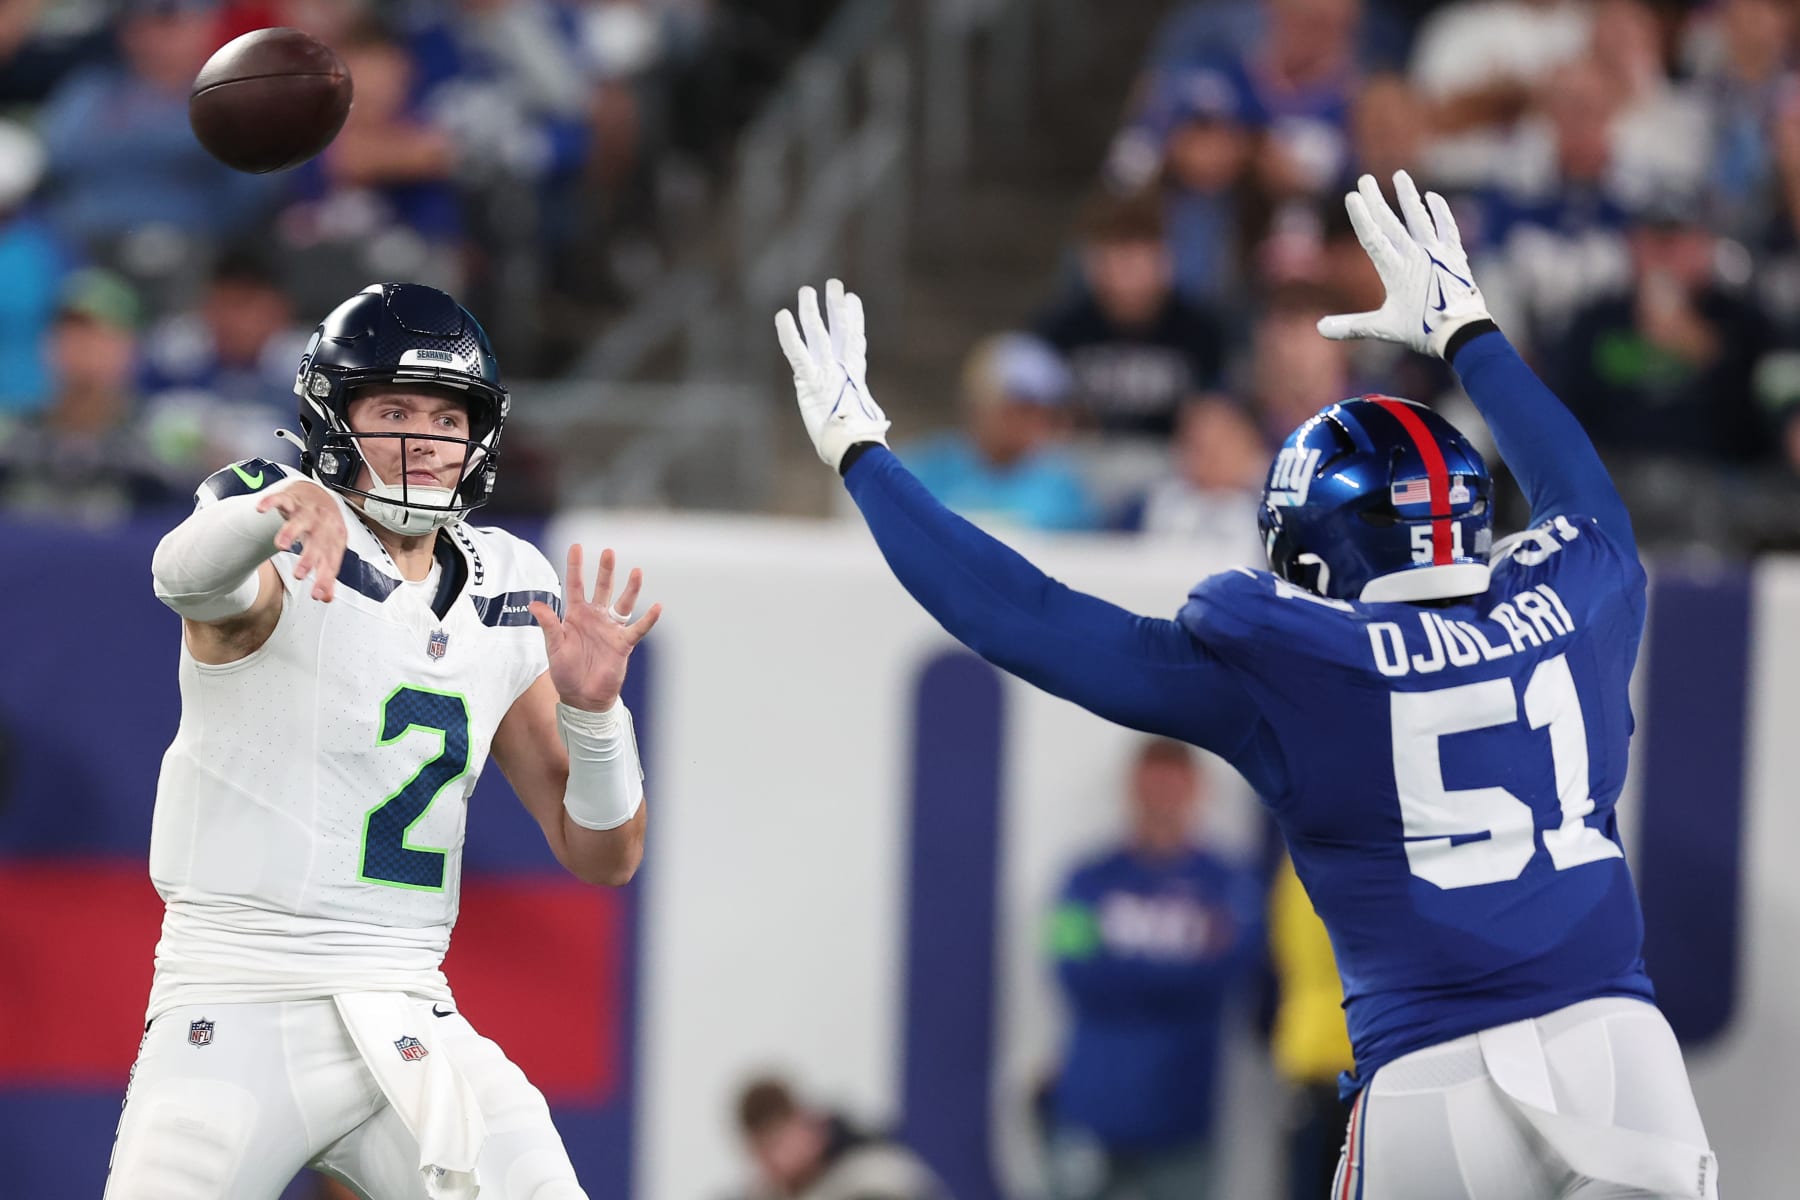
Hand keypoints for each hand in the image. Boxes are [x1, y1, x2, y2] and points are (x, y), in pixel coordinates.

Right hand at [258, 480, 346, 601]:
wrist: (321, 496)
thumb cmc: (325, 527)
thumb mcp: (330, 550)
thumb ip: (327, 574)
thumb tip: (326, 597)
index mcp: (333, 539)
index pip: (331, 560)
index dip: (325, 578)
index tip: (317, 594)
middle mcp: (322, 525)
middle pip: (317, 541)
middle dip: (309, 558)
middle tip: (299, 576)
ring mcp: (306, 511)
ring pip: (300, 520)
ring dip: (290, 532)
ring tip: (281, 546)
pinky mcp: (291, 500)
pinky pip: (281, 499)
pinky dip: (271, 502)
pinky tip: (261, 509)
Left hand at [529, 545, 662, 712]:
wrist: (582, 697)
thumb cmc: (566, 672)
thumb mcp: (553, 647)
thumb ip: (548, 624)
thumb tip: (534, 604)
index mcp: (576, 616)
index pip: (575, 586)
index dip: (576, 566)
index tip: (577, 546)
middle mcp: (596, 618)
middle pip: (602, 588)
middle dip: (606, 570)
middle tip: (608, 552)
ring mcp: (611, 629)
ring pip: (623, 603)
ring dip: (631, 588)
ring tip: (637, 571)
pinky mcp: (623, 644)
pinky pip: (638, 628)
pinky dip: (648, 619)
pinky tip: (657, 607)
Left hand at [775, 278, 890, 469]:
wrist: (854, 448)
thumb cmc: (858, 443)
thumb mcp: (864, 424)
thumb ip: (866, 417)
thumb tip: (876, 429)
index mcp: (853, 379)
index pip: (854, 343)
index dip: (853, 320)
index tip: (853, 300)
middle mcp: (841, 370)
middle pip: (839, 331)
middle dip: (837, 307)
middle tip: (835, 285)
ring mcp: (826, 373)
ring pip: (818, 335)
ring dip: (811, 311)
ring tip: (807, 290)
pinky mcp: (810, 381)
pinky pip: (797, 352)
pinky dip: (788, 334)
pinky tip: (781, 315)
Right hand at [1317, 171, 1491, 359]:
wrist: (1462, 331)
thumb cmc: (1422, 330)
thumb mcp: (1383, 329)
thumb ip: (1351, 326)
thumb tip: (1320, 328)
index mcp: (1395, 270)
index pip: (1373, 238)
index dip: (1361, 216)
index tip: (1352, 195)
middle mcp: (1415, 255)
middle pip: (1391, 222)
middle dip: (1376, 199)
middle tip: (1365, 179)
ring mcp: (1436, 252)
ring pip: (1420, 218)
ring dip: (1408, 196)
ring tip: (1400, 176)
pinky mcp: (1454, 255)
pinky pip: (1447, 228)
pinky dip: (1440, 212)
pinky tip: (1432, 197)